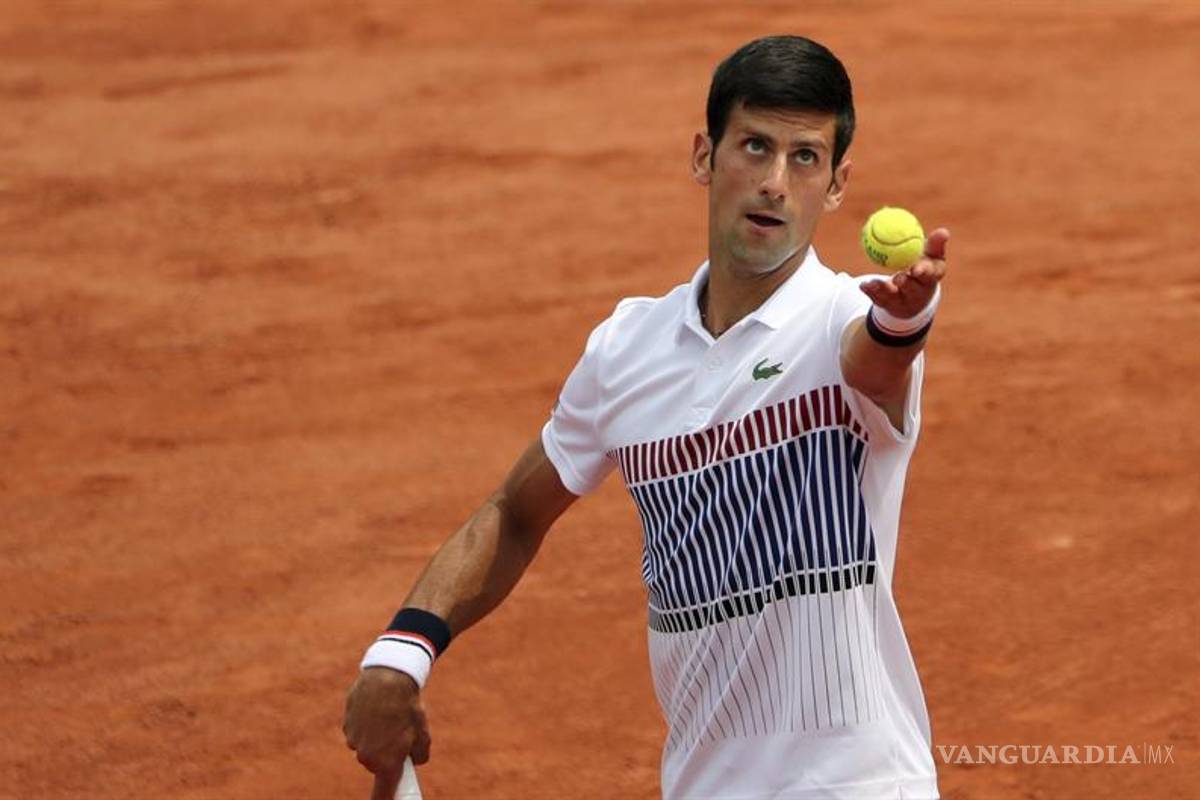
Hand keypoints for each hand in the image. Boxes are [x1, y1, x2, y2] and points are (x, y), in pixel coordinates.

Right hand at [343, 667, 430, 797]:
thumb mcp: (422, 734)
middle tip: (400, 734)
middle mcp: (366, 757)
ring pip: (366, 745)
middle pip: (376, 764)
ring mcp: (353, 741)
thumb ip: (420, 755)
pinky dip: (366, 723)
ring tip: (389, 716)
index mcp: (386, 763)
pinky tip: (376, 708)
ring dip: (376, 736)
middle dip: (387, 754)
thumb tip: (415, 761)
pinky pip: (358, 729)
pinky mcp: (346, 724)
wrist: (388, 677)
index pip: (383, 793)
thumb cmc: (408, 707)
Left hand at [859, 228, 949, 317]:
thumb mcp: (932, 256)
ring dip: (883, 289)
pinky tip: (864, 286)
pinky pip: (878, 299)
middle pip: (913, 289)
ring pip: (893, 296)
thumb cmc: (925, 268)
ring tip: (873, 282)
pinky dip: (871, 291)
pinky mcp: (889, 306)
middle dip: (906, 284)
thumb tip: (944, 232)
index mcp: (932, 278)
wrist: (915, 296)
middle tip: (898, 278)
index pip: (931, 275)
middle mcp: (920, 293)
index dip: (924, 272)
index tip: (916, 269)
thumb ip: (936, 245)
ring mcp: (904, 302)